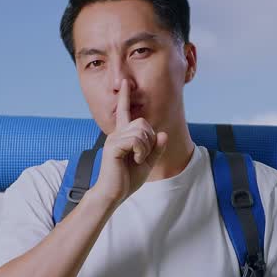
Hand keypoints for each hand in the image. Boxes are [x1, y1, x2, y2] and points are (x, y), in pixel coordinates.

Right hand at [89, 78, 168, 206]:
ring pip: (141, 130)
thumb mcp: (147, 163)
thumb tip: (162, 133)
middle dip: (150, 139)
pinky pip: (136, 140)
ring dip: (146, 147)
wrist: (113, 193)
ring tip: (138, 159)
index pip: (124, 112)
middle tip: (143, 156)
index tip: (125, 83)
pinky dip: (142, 151)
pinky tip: (137, 160)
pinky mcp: (113, 146)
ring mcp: (114, 138)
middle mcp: (117, 133)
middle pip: (142, 122)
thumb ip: (156, 148)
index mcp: (123, 135)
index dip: (125, 97)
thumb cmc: (127, 179)